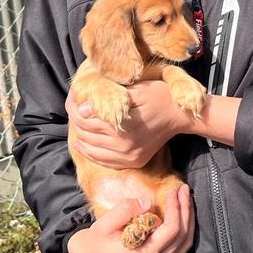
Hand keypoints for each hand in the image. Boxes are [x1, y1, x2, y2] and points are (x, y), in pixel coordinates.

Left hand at [66, 81, 191, 167]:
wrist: (180, 115)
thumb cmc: (158, 97)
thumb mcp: (134, 91)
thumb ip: (109, 100)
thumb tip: (83, 111)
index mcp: (120, 128)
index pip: (83, 119)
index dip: (73, 106)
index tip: (73, 95)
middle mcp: (123, 147)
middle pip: (84, 134)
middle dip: (74, 119)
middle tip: (74, 106)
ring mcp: (128, 157)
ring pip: (91, 150)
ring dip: (80, 136)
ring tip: (78, 122)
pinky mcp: (133, 162)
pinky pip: (104, 161)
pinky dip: (91, 152)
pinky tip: (86, 143)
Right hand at [68, 184, 194, 252]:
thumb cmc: (96, 241)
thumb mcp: (103, 224)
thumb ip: (124, 210)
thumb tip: (147, 202)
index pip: (171, 231)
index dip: (176, 208)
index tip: (172, 190)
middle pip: (183, 237)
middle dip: (186, 210)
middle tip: (183, 189)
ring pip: (185, 244)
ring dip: (188, 219)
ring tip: (185, 198)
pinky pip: (180, 248)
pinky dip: (184, 230)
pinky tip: (182, 214)